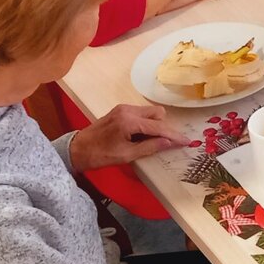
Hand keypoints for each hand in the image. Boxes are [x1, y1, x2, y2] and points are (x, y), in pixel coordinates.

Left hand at [69, 105, 192, 171]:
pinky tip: (139, 135)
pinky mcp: (120, 110)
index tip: (187, 141)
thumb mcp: (126, 155)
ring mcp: (123, 108)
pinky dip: (145, 123)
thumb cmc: (100, 155)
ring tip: (148, 141)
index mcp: (129, 121)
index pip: (159, 127)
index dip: (174, 135)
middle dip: (163, 127)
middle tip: (162, 143)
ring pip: (150, 112)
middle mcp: (128, 110)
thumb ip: (150, 147)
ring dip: (155, 125)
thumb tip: (170, 143)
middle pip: (158, 114)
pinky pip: (141, 113)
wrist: (77, 149)